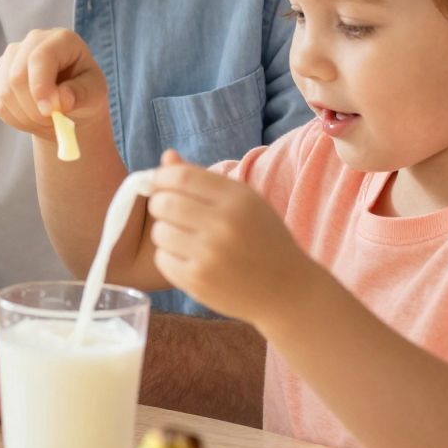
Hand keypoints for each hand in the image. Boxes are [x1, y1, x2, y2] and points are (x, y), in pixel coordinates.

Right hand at [0, 27, 107, 139]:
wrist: (70, 102)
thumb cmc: (86, 92)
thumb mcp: (95, 93)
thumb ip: (81, 94)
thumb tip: (60, 101)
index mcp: (62, 39)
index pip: (40, 57)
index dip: (40, 86)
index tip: (49, 111)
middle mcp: (33, 41)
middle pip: (17, 75)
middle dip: (33, 107)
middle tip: (52, 123)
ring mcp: (12, 56)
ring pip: (5, 91)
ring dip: (25, 116)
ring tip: (46, 121)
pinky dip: (15, 119)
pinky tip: (32, 119)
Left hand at [145, 150, 314, 328]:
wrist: (288, 290)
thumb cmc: (262, 239)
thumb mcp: (244, 201)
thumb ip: (203, 179)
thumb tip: (166, 157)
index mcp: (238, 198)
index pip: (180, 176)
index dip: (161, 178)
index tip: (160, 185)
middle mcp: (224, 224)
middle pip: (164, 202)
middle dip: (160, 205)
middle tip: (169, 212)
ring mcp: (210, 255)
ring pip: (159, 232)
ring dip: (165, 233)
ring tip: (184, 238)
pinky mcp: (198, 281)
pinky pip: (162, 259)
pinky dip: (170, 258)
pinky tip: (190, 259)